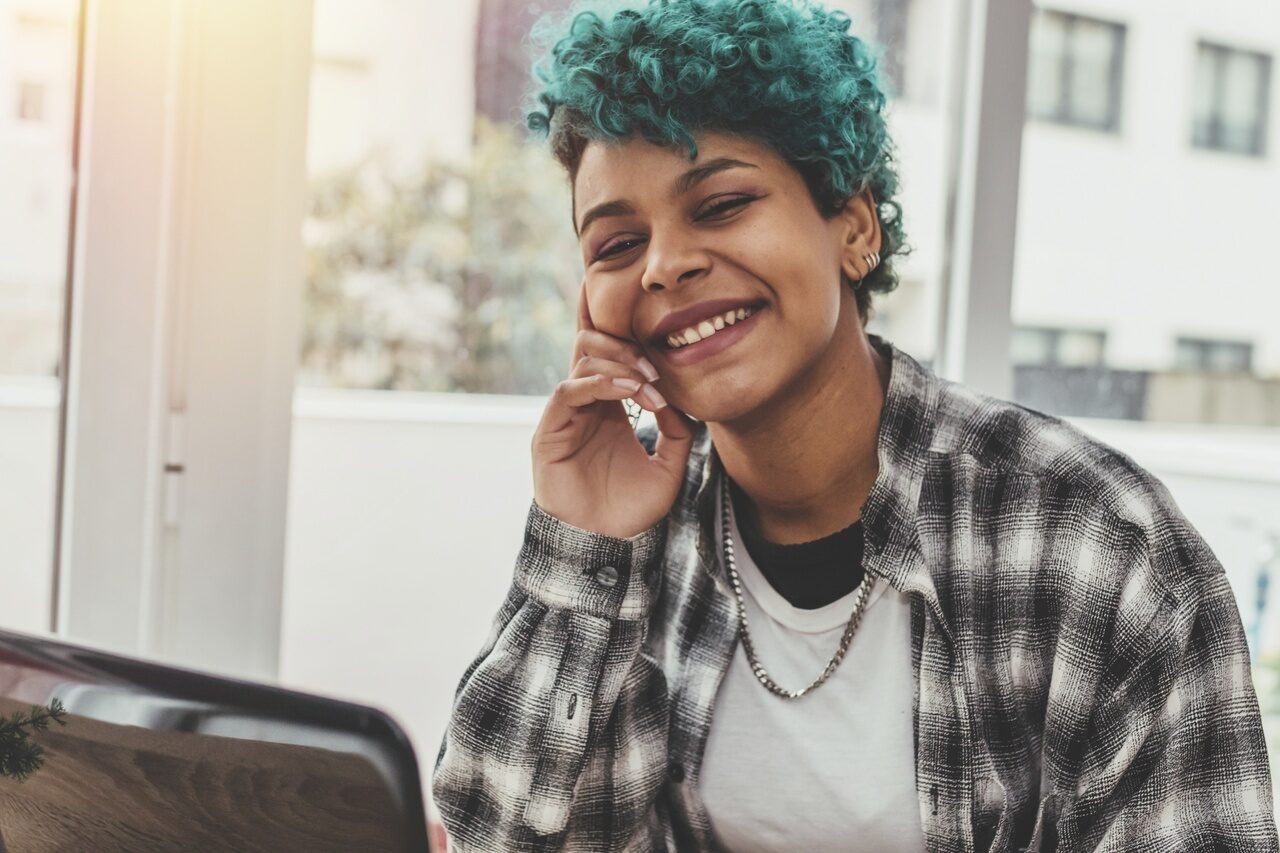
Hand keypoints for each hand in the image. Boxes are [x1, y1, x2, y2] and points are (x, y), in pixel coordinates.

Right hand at [531, 277, 695, 538]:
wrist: (604, 544)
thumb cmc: (632, 509)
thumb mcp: (670, 466)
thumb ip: (678, 430)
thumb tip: (676, 396)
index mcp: (610, 406)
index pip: (611, 355)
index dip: (628, 335)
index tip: (662, 336)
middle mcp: (586, 404)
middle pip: (594, 345)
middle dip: (627, 347)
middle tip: (656, 367)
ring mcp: (566, 415)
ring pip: (582, 361)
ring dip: (618, 364)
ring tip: (647, 383)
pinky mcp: (549, 432)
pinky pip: (568, 391)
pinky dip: (599, 384)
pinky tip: (629, 392)